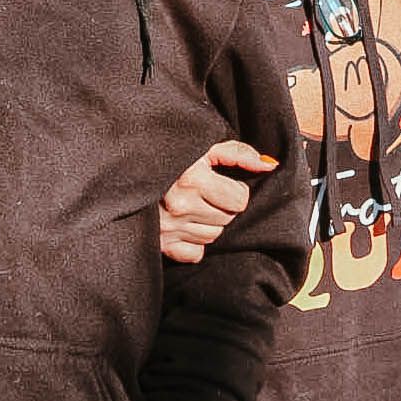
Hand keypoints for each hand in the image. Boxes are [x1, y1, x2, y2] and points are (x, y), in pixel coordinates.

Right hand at [159, 141, 278, 263]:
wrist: (131, 167)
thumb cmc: (172, 155)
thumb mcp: (203, 146)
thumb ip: (238, 153)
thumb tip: (270, 166)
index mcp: (192, 179)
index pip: (239, 199)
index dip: (236, 190)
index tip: (222, 183)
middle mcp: (179, 206)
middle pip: (227, 219)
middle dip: (224, 207)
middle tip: (208, 194)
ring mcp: (168, 227)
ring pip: (213, 237)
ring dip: (210, 224)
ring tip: (196, 206)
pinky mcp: (160, 243)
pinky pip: (195, 254)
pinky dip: (195, 243)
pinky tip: (186, 224)